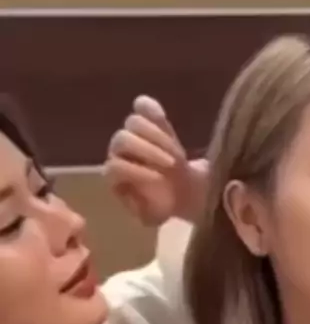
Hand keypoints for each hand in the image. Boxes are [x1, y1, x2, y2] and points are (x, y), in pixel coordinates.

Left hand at [105, 95, 207, 224]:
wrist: (180, 192)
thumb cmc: (164, 205)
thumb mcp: (154, 217)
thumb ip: (145, 212)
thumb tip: (138, 202)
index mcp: (115, 174)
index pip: (115, 166)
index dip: (136, 172)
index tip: (161, 181)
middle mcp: (119, 150)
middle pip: (122, 139)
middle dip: (148, 151)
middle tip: (171, 165)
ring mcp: (133, 133)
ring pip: (134, 122)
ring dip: (157, 135)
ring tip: (177, 153)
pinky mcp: (150, 119)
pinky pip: (145, 106)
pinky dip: (153, 109)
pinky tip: (164, 119)